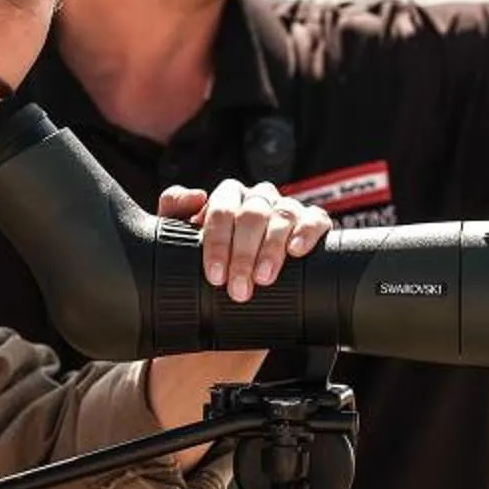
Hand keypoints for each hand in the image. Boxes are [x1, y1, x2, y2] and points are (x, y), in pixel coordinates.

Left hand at [157, 179, 334, 303]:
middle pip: (251, 213)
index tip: (215, 276)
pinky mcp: (312, 222)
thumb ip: (174, 211)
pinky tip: (296, 251)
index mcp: (228, 198)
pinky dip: (306, 231)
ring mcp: (286, 208)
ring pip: (282, 214)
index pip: (221, 208)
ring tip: (264, 278)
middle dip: (243, 253)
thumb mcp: (185, 240)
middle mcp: (257, 198)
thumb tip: (196, 196)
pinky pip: (314, 218)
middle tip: (238, 288)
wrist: (242, 292)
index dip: (217, 242)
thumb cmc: (214, 263)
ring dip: (271, 247)